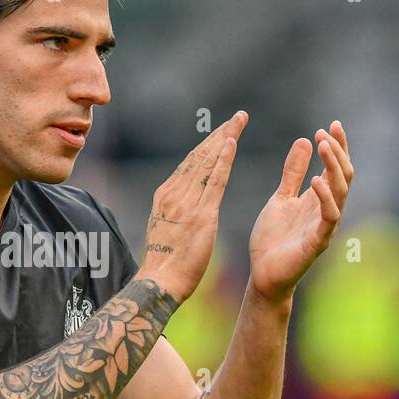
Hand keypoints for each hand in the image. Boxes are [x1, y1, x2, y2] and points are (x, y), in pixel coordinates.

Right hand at [136, 110, 247, 301]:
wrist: (158, 281)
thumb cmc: (163, 263)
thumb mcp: (166, 228)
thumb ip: (176, 211)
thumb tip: (185, 204)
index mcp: (165, 195)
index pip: (190, 162)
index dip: (208, 145)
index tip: (223, 131)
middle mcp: (174, 193)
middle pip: (200, 156)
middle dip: (220, 133)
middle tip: (238, 116)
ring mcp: (186, 202)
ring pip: (208, 162)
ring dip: (225, 138)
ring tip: (240, 121)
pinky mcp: (200, 214)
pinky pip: (214, 181)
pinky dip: (223, 160)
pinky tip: (232, 143)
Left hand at [248, 120, 353, 303]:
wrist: (263, 274)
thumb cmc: (273, 239)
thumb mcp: (280, 198)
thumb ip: (293, 173)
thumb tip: (304, 140)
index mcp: (319, 199)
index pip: (336, 168)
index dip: (338, 146)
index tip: (332, 124)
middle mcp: (327, 210)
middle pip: (343, 176)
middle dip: (337, 152)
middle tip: (326, 132)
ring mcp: (324, 226)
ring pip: (340, 192)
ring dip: (333, 167)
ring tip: (323, 146)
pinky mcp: (317, 242)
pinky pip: (328, 218)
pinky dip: (325, 198)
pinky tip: (316, 181)